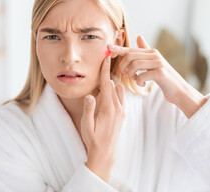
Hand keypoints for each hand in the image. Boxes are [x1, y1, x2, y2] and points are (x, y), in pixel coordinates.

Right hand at [80, 55, 124, 181]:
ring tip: (100, 89)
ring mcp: (122, 110)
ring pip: (118, 89)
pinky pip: (120, 96)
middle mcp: (118, 107)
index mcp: (108, 108)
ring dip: (110, 85)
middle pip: (112, 84)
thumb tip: (90, 94)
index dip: (105, 70)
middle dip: (105, 76)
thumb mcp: (86, 125)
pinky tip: (105, 97)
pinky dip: (114, 92)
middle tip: (99, 73)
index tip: (106, 58)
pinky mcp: (123, 113)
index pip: (106, 84)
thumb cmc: (92, 138)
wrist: (105, 151)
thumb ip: (88, 109)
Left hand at [108, 35, 205, 117]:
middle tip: (126, 75)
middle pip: (130, 56)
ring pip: (134, 65)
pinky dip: (139, 82)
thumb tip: (139, 36)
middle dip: (124, 66)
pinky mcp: (161, 73)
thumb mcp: (154, 63)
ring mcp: (158, 63)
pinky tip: (142, 85)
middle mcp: (155, 55)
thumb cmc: (164, 78)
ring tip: (136, 80)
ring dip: (131, 75)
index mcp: (151, 52)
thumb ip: (146, 51)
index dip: (119, 49)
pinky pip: (142, 76)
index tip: (108, 48)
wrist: (179, 90)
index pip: (131, 49)